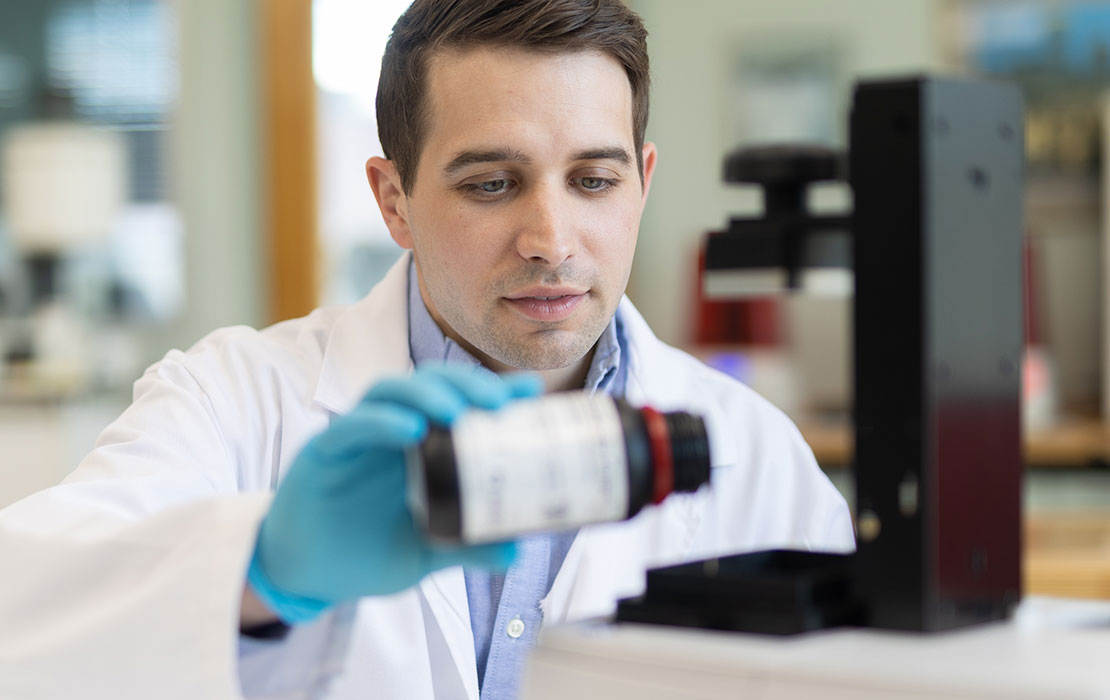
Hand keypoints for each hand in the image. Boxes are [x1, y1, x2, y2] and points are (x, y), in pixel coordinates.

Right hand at [247, 366, 542, 622]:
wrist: (306, 577)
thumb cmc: (363, 549)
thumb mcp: (426, 551)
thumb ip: (467, 547)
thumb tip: (515, 551)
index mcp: (419, 445)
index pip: (458, 402)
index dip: (492, 392)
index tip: (531, 393)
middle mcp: (390, 430)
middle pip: (428, 383)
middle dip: (465, 383)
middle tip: (499, 401)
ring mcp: (356, 436)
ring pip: (388, 391)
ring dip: (424, 394)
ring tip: (456, 411)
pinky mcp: (323, 452)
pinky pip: (351, 427)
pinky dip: (380, 422)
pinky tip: (409, 430)